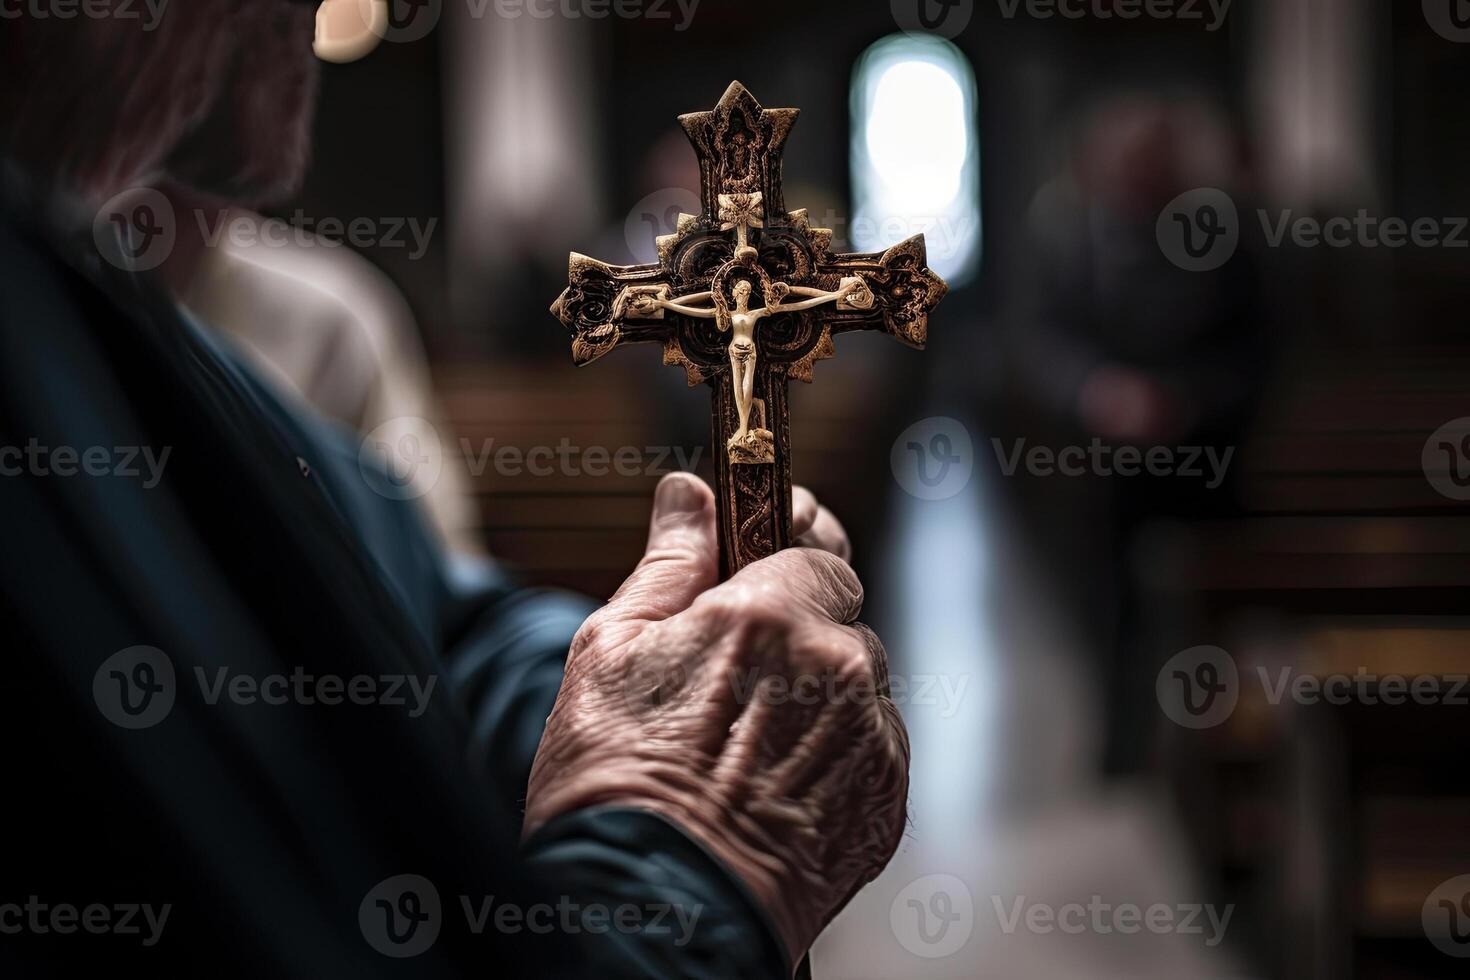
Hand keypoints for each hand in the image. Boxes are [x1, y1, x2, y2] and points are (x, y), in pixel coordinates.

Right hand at [524, 474, 908, 962]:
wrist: (651, 908)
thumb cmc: (613, 779)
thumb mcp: (611, 651)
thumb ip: (669, 564)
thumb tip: (688, 492)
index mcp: (770, 615)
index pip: (819, 552)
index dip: (792, 561)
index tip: (774, 571)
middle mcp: (835, 666)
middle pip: (842, 624)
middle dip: (801, 641)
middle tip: (737, 688)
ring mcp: (869, 737)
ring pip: (859, 690)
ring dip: (821, 704)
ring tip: (749, 754)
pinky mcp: (886, 800)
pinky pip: (872, 751)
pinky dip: (837, 759)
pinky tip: (777, 790)